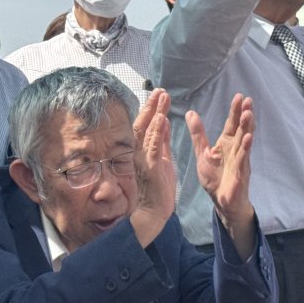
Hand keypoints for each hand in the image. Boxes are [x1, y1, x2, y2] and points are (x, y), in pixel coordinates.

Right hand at [129, 89, 175, 244]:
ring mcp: (143, 159)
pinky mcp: (151, 167)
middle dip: (151, 106)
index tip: (159, 94)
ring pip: (147, 131)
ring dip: (155, 113)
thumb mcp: (162, 159)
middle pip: (143, 124)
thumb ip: (162, 141)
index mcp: (144, 150)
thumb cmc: (158, 189)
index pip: (146, 125)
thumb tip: (164, 121)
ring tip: (162, 97)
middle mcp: (139, 152)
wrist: (153, 212)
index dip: (151, 109)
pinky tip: (162, 119)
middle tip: (160, 90)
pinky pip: (154, 146)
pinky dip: (157, 132)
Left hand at [188, 94, 253, 223]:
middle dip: (244, 115)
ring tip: (249, 114)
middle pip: (240, 129)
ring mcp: (240, 160)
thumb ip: (198, 134)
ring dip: (247, 128)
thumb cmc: (214, 178)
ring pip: (244, 141)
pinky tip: (248, 138)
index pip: (231, 124)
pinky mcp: (240, 172)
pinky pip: (243, 158)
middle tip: (247, 100)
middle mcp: (235, 149)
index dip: (235, 111)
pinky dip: (245, 148)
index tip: (239, 96)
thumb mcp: (202, 153)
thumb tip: (190, 113)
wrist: (222, 201)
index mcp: (226, 144)